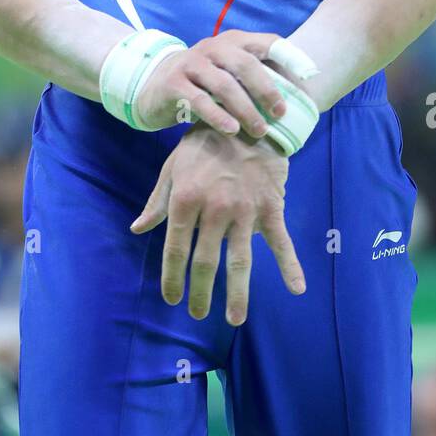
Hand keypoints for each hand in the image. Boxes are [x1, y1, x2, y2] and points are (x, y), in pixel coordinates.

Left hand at [129, 123, 305, 326]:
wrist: (244, 116)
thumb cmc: (204, 143)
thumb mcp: (173, 167)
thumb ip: (157, 201)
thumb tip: (138, 228)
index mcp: (185, 199)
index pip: (175, 249)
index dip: (172, 277)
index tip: (171, 297)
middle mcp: (214, 209)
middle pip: (206, 262)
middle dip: (201, 293)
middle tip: (197, 313)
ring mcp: (244, 211)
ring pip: (240, 261)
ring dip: (237, 294)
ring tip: (235, 319)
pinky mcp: (270, 207)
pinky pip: (281, 242)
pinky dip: (290, 266)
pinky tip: (297, 289)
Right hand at [133, 29, 287, 136]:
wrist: (154, 83)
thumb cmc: (204, 81)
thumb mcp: (229, 71)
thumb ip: (255, 76)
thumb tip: (298, 95)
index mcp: (234, 41)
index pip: (267, 41)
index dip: (290, 56)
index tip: (309, 75)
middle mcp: (213, 47)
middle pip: (246, 64)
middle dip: (266, 89)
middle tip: (280, 114)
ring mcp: (192, 63)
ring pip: (224, 84)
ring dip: (245, 109)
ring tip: (259, 131)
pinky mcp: (174, 82)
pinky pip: (199, 100)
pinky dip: (217, 115)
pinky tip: (231, 129)